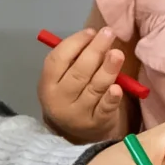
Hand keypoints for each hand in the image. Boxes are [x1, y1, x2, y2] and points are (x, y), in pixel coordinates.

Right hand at [38, 26, 130, 141]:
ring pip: (94, 88)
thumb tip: (94, 35)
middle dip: (94, 50)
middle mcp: (59, 100)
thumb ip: (74, 59)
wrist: (79, 133)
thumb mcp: (63, 79)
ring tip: (117, 54)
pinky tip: (117, 88)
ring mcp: (78, 114)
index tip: (91, 31)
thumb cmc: (73, 95)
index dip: (75, 43)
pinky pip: (104, 108)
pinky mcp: (97, 124)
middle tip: (109, 34)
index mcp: (48, 84)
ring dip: (107, 69)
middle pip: (78, 72)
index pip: (58, 60)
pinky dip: (111, 98)